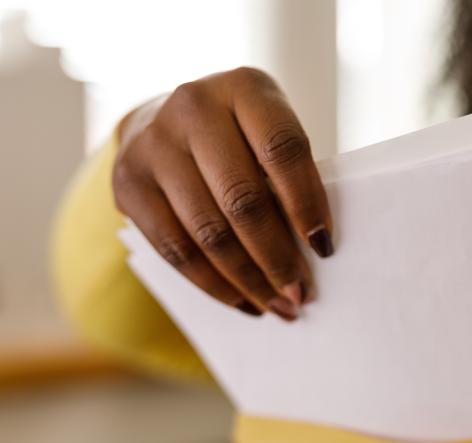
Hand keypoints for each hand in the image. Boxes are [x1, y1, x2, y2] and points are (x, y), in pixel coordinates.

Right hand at [113, 67, 332, 320]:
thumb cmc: (242, 135)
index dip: (306, 203)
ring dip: (248, 280)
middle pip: (242, 199)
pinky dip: (213, 284)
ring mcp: (154, 145)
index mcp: (245, 88)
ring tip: (278, 306)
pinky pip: (175, 249)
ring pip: (208, 231)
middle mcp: (193, 107)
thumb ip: (288, 175)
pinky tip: (242, 301)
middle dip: (277, 256)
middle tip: (302, 294)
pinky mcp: (128, 183)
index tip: (325, 247)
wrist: (164, 117)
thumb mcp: (269, 132)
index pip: (282, 151)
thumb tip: (312, 251)